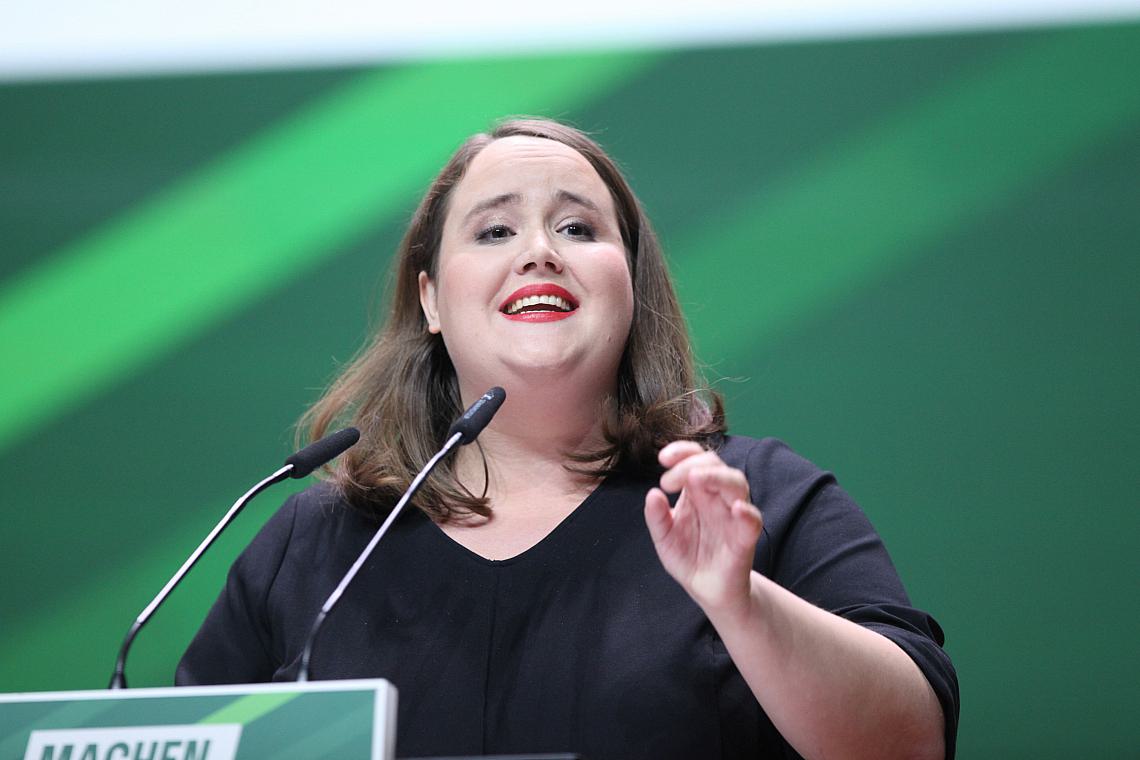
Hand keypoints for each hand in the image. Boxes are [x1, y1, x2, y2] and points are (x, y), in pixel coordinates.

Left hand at [644, 441, 762, 617]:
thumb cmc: (688, 557)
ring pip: (737, 484)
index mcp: (697, 492)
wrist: (706, 590)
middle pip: (715, 465)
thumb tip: (652, 494)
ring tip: (696, 479)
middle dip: (692, 464)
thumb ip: (657, 517)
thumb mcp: (664, 538)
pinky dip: (747, 513)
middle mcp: (717, 498)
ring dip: (718, 477)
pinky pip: (753, 521)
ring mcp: (733, 516)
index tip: (662, 458)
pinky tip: (735, 509)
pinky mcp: (745, 539)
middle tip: (668, 482)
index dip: (682, 451)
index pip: (695, 459)